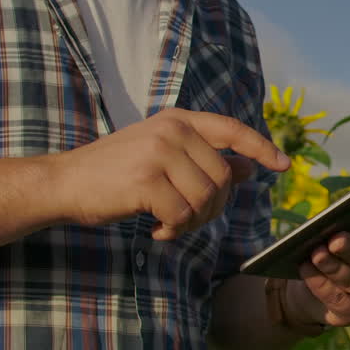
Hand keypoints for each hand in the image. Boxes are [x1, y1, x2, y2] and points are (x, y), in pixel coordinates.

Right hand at [46, 109, 289, 239]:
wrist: (64, 182)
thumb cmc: (116, 173)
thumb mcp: (164, 156)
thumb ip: (205, 159)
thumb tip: (250, 167)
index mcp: (178, 119)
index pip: (232, 129)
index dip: (262, 147)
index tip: (284, 164)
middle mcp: (172, 129)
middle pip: (222, 178)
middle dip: (212, 208)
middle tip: (187, 219)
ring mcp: (159, 152)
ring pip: (205, 199)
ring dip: (192, 222)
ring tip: (170, 223)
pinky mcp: (147, 180)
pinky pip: (183, 215)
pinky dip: (174, 230)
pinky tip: (156, 229)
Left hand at [286, 214, 349, 327]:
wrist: (320, 287)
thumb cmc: (338, 251)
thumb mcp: (344, 236)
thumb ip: (346, 229)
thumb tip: (331, 229)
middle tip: (335, 240)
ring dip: (333, 267)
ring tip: (316, 254)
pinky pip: (338, 299)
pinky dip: (319, 283)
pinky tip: (306, 268)